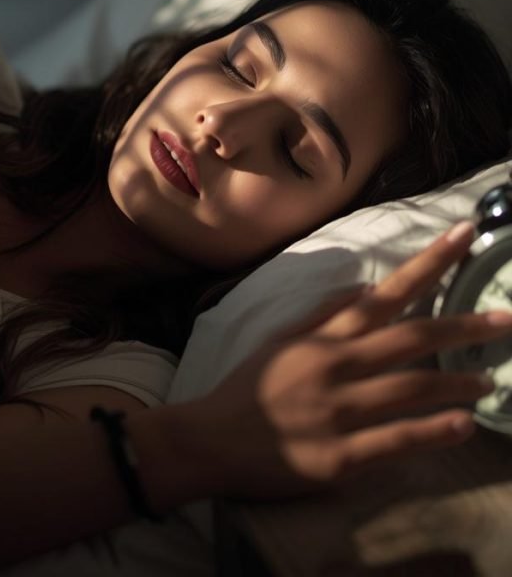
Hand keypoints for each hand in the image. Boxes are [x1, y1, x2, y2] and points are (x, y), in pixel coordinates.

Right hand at [194, 221, 511, 498]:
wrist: (211, 439)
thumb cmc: (247, 388)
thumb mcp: (280, 340)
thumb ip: (323, 315)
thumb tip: (367, 290)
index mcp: (322, 339)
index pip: (385, 293)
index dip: (428, 264)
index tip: (464, 237)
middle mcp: (336, 367)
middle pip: (412, 338)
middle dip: (465, 326)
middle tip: (507, 320)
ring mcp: (340, 412)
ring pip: (412, 389)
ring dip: (458, 383)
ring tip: (490, 381)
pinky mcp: (340, 456)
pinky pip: (396, 440)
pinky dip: (434, 431)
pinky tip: (463, 426)